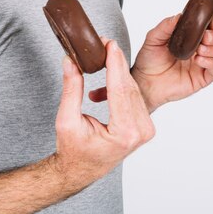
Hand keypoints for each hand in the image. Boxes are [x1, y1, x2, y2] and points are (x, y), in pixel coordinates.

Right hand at [51, 40, 154, 186]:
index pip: (120, 90)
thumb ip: (71, 90)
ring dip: (121, 70)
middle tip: (107, 42)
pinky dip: (124, 82)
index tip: (110, 45)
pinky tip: (115, 68)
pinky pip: (135, 97)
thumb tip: (71, 61)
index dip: (115, 64)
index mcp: (124, 134)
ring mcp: (146, 129)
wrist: (80, 171)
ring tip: (109, 52)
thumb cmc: (72, 150)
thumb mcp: (66, 121)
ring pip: (133, 90)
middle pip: (129, 88)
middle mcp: (140, 132)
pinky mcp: (145, 125)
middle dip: (117, 63)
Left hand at [127, 14, 212, 112]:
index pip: (209, 28)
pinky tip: (199, 60)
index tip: (211, 21)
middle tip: (205, 37)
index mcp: (191, 39)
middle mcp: (200, 51)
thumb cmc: (149, 61)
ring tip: (200, 50)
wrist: (144, 82)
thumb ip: (166, 26)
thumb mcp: (154, 38)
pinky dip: (211, 63)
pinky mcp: (202, 79)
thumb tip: (179, 16)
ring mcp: (202, 65)